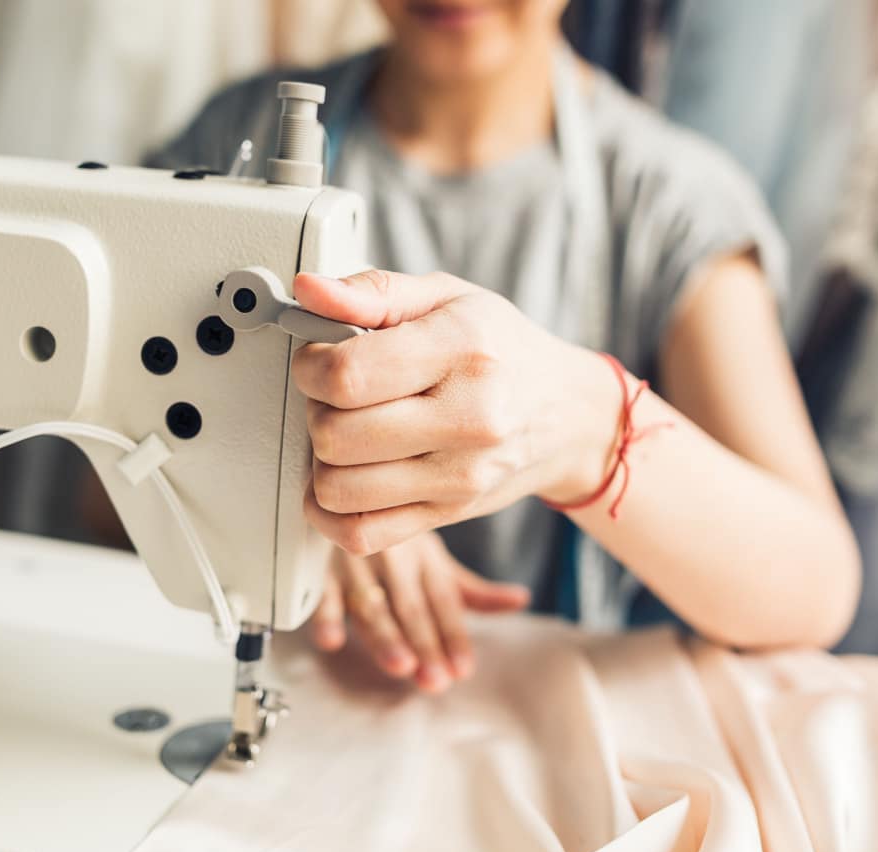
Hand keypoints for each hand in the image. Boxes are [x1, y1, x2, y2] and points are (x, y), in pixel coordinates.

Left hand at [293, 270, 622, 556]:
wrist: (568, 415)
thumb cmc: (503, 350)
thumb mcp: (446, 298)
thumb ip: (372, 293)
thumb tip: (309, 292)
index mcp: (462, 351)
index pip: (349, 376)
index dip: (311, 367)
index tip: (318, 360)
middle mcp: (467, 419)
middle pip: (336, 435)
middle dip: (316, 411)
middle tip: (338, 396)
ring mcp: (458, 477)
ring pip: (338, 489)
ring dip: (324, 461)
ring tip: (348, 433)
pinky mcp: (448, 515)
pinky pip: (360, 534)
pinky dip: (332, 511)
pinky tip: (345, 478)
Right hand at [311, 531, 530, 690]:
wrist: (352, 492)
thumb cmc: (395, 537)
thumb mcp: (435, 562)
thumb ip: (471, 591)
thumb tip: (520, 600)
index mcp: (425, 559)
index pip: (443, 602)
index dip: (453, 636)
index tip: (462, 669)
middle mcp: (393, 560)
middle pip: (411, 608)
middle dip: (424, 645)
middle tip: (435, 680)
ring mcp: (356, 563)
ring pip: (371, 604)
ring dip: (384, 635)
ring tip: (400, 665)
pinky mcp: (320, 568)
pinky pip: (321, 592)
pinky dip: (324, 615)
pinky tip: (331, 640)